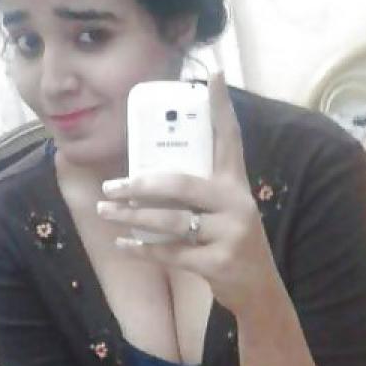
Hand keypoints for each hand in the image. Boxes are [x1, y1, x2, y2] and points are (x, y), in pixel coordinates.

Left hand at [97, 73, 278, 314]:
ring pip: (171, 221)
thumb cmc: (233, 242)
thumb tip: (149, 174)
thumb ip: (201, 190)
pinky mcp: (218, 264)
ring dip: (132, 217)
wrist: (259, 291)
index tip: (211, 74)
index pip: (229, 138)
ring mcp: (229, 235)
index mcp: (236, 185)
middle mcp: (236, 204)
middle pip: (182, 185)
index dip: (221, 107)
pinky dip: (143, 250)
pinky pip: (171, 253)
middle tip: (110, 186)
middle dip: (140, 185)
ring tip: (105, 211)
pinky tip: (124, 244)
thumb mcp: (227, 210)